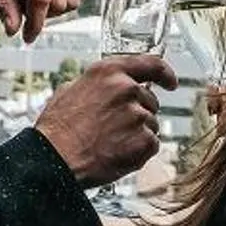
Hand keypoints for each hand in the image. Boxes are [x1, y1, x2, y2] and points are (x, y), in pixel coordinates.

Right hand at [34, 57, 175, 185]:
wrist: (55, 160)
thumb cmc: (57, 131)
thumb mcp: (68, 92)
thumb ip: (95, 85)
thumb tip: (106, 88)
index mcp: (108, 72)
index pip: (150, 64)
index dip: (165, 74)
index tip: (170, 82)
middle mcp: (126, 89)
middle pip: (149, 101)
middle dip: (137, 113)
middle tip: (113, 128)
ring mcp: (137, 115)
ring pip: (150, 124)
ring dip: (136, 134)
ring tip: (109, 142)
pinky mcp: (144, 141)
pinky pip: (151, 144)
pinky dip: (138, 151)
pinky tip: (116, 153)